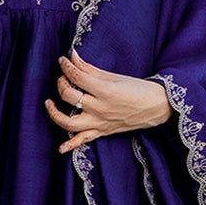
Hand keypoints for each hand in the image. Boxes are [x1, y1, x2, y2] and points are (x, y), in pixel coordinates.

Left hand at [44, 48, 171, 153]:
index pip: (77, 77)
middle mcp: (100, 109)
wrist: (156, 106)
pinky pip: (82, 141)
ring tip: (50, 104)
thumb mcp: (113, 76)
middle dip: (61, 83)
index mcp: (105, 91)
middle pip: (69, 96)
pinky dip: (70, 146)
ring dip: (55, 113)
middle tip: (63, 78)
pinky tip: (60, 148)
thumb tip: (73, 56)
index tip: (62, 60)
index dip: (66, 66)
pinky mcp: (102, 132)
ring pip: (69, 122)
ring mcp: (99, 123)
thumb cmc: (137, 89)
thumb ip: (90, 68)